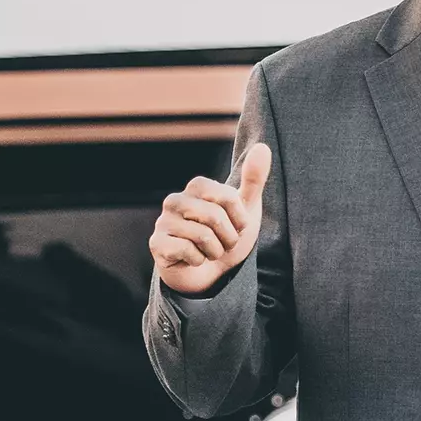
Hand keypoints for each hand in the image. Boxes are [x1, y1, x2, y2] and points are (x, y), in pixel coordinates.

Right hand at [149, 143, 271, 294]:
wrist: (211, 273)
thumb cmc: (226, 236)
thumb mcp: (246, 209)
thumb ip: (254, 180)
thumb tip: (263, 147)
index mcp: (196, 187)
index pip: (227, 197)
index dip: (239, 218)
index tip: (238, 227)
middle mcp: (175, 200)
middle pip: (214, 217)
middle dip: (229, 238)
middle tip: (225, 244)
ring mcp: (163, 221)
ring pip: (202, 236)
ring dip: (216, 252)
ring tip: (211, 252)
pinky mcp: (157, 244)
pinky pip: (187, 251)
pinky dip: (199, 260)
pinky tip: (194, 259)